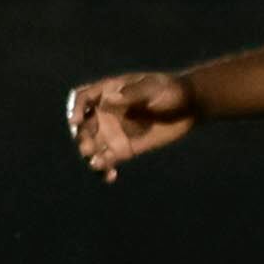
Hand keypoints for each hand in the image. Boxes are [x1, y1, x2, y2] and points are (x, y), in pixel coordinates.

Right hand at [65, 71, 197, 180]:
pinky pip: (106, 161)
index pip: (82, 98)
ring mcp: (112, 132)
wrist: (189, 108)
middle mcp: (105, 113)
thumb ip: (133, 92)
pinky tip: (110, 176)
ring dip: (89, 155)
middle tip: (88, 147)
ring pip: (90, 145)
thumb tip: (109, 99)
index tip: (76, 121)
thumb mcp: (154, 88)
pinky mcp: (122, 149)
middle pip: (82, 125)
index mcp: (108, 92)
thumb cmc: (171, 91)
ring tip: (100, 164)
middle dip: (81, 136)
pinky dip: (103, 170)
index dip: (74, 109)